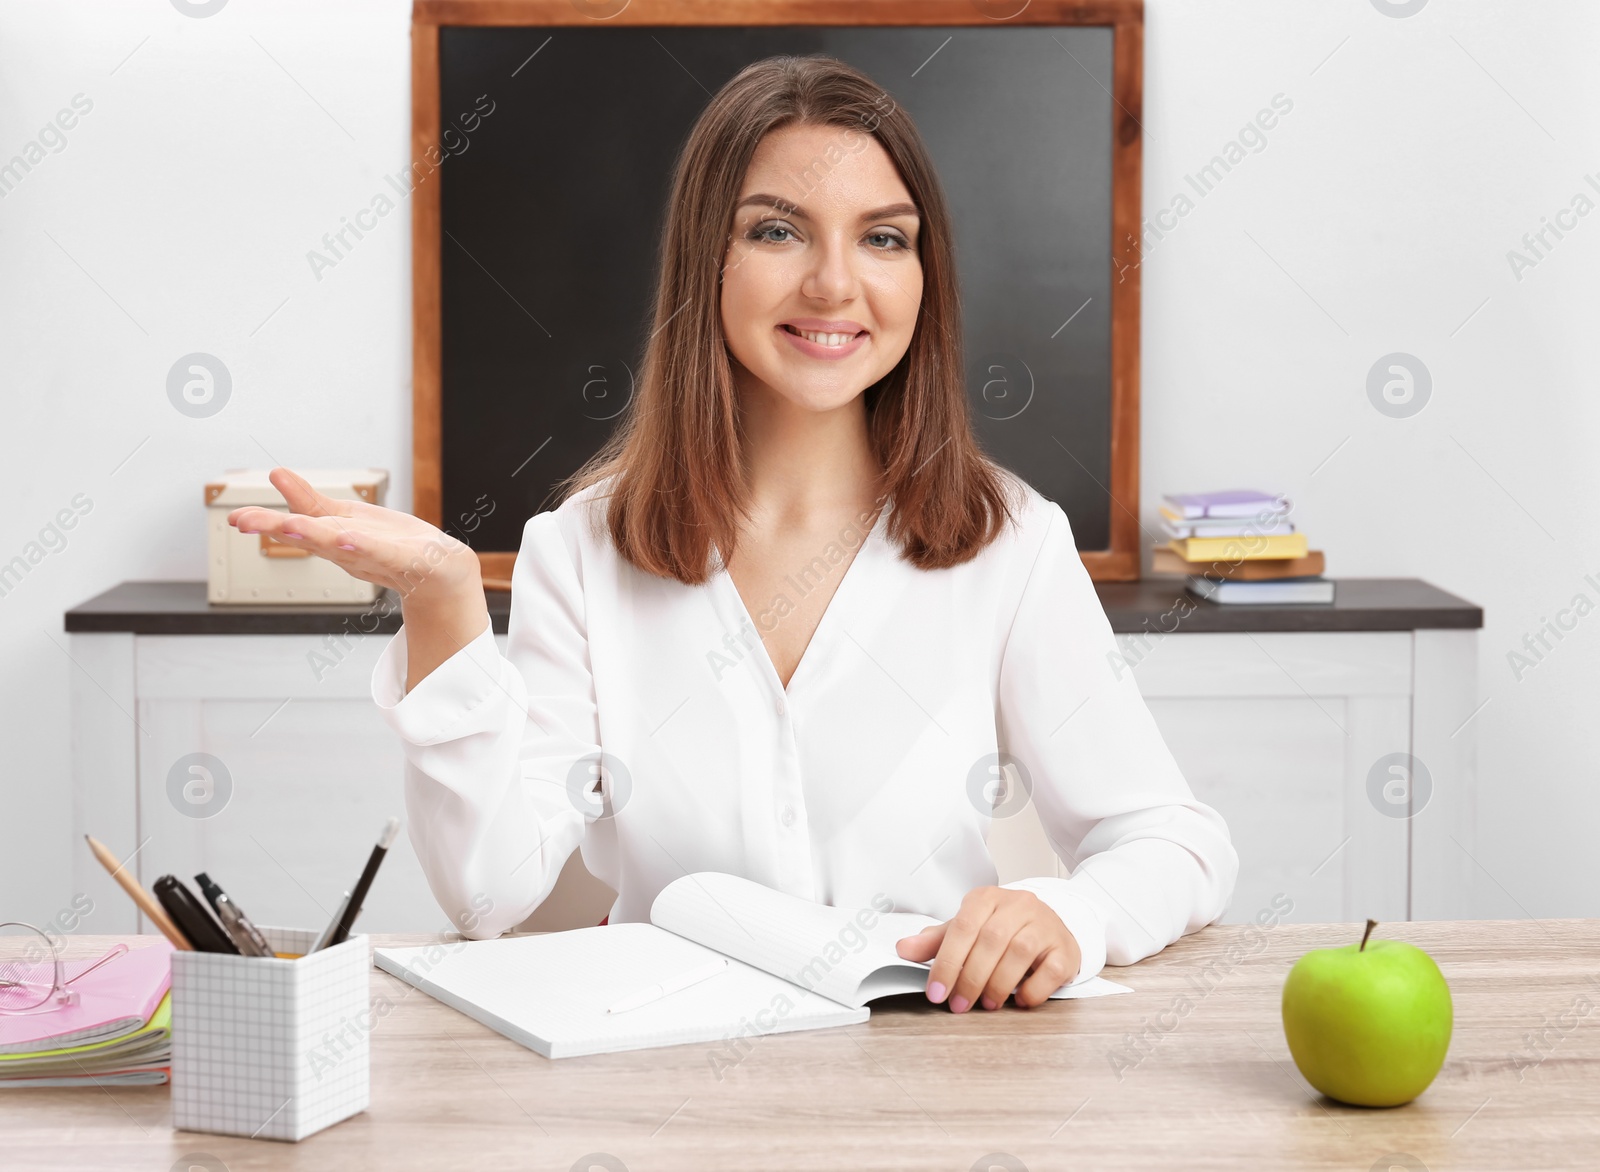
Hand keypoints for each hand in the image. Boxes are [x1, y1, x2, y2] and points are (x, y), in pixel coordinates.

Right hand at [225, 467, 478, 602]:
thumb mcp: (345, 520)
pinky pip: (386, 553)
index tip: (236, 519)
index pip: (297, 529)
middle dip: (282, 530)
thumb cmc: (389, 544)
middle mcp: (351, 551)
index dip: (266, 524)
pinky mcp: (411, 559)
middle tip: (248, 522)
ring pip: (346, 547)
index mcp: (334, 540)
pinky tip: (348, 539)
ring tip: (291, 526)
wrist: (440, 570)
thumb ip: (310, 502)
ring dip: (318, 537)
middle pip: (314, 539)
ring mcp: (380, 557)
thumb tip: (275, 473)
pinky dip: (368, 547)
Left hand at [894, 886, 1080, 1011]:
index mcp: (987, 898)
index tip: (936, 992)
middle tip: (958, 1004)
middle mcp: (1018, 905)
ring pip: (1019, 952)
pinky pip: (1050, 969)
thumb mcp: (969, 929)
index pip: (962, 927)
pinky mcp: (1065, 947)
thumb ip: (938, 941)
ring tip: (987, 1004)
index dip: (946, 962)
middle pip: (990, 940)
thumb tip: (904, 949)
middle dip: (970, 978)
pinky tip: (1019, 1000)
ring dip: (998, 984)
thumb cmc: (1004, 930)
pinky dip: (1032, 989)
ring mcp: (1045, 924)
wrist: (1051, 927)